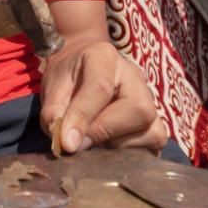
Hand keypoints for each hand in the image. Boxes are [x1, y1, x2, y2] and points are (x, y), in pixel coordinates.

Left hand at [39, 42, 167, 154]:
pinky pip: (155, 140)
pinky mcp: (156, 119)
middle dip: (106, 131)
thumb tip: (68, 144)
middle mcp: (134, 75)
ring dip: (119, 144)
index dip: (83, 118)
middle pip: (138, 109)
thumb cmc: (66, 81)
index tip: (67, 144)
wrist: (78, 72)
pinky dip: (133, 150)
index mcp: (103, 56)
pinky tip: (110, 146)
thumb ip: (55, 114)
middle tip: (81, 141)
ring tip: (95, 140)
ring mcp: (149, 97)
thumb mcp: (52, 91)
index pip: (101, 87)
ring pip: (152, 129)